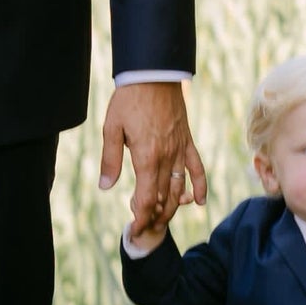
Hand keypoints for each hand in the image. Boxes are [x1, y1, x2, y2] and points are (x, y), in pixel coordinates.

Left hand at [101, 79, 205, 243]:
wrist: (153, 74)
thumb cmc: (128, 100)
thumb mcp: (112, 129)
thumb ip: (110, 160)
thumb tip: (105, 186)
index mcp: (147, 157)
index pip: (147, 198)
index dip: (142, 218)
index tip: (135, 229)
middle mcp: (167, 157)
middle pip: (164, 198)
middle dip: (154, 216)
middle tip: (145, 227)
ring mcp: (180, 150)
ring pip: (180, 187)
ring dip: (173, 207)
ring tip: (162, 220)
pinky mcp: (187, 141)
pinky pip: (197, 167)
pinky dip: (200, 186)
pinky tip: (199, 201)